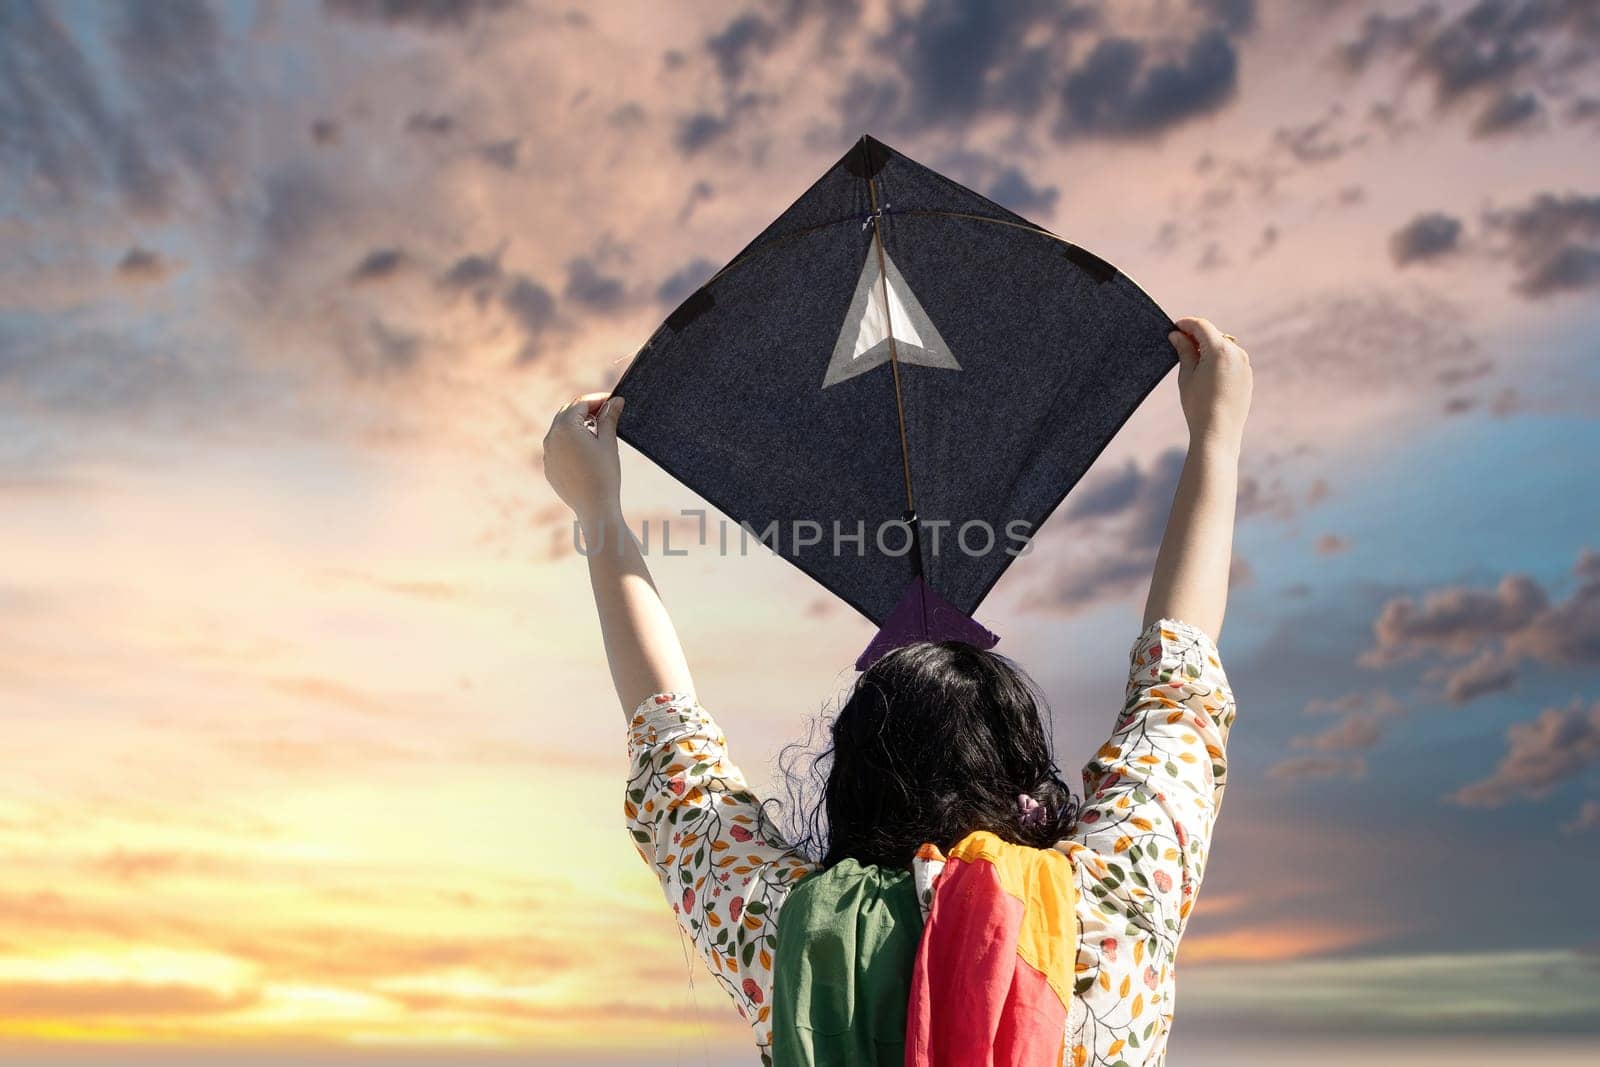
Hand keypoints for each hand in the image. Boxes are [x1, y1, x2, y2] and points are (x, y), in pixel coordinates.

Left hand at [542, 392, 623, 523]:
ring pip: (561, 430)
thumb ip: (609, 417)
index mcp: (565, 427)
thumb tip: (616, 400)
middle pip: (567, 413)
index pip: (580, 403)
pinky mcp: (549, 467)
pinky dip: (570, 442)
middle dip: (586, 410)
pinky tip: (586, 450)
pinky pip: (558, 447)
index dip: (598, 399)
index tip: (613, 401)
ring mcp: (547, 453)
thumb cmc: (604, 474)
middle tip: (606, 413)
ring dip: (577, 425)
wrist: (594, 508)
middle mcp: (551, 437)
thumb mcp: (608, 442)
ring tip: (598, 431)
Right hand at [1169, 316, 1252, 448]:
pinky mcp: (1247, 377)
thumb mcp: (1186, 375)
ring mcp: (1245, 365)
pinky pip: (1231, 360)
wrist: (1218, 432)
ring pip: (1224, 346)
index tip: (1174, 327)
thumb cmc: (1198, 405)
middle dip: (1197, 335)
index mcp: (1220, 349)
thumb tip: (1177, 335)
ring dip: (1208, 347)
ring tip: (1191, 358)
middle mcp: (1237, 353)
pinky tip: (1206, 372)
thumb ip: (1183, 350)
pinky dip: (1218, 359)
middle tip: (1179, 342)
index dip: (1186, 324)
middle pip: (1214, 334)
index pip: (1201, 326)